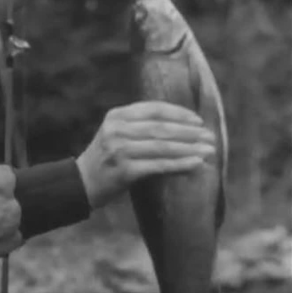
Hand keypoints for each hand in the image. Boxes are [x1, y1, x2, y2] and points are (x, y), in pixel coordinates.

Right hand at [76, 101, 215, 208]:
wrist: (81, 183)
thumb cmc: (106, 158)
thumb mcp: (117, 134)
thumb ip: (142, 127)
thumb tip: (183, 129)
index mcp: (117, 116)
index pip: (154, 109)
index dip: (179, 113)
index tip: (198, 120)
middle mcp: (117, 130)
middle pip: (161, 128)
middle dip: (189, 132)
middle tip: (210, 137)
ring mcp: (119, 150)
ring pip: (162, 147)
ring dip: (189, 149)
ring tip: (209, 151)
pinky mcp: (124, 171)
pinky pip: (158, 166)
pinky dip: (180, 165)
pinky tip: (195, 164)